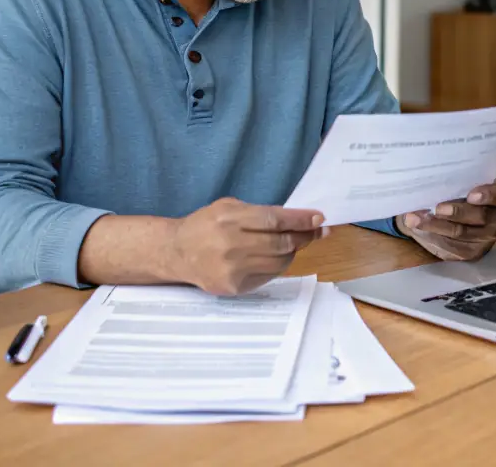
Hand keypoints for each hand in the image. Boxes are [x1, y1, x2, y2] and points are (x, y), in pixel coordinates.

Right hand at [164, 197, 325, 294]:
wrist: (177, 253)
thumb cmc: (205, 225)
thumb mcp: (227, 207)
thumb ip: (258, 212)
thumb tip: (295, 219)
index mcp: (229, 219)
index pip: (274, 220)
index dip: (300, 220)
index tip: (319, 218)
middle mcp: (231, 245)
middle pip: (281, 243)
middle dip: (305, 236)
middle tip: (318, 231)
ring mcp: (233, 269)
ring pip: (279, 262)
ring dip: (293, 251)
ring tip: (295, 243)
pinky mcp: (234, 287)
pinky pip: (268, 277)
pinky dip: (277, 266)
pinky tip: (275, 257)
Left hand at [396, 179, 495, 261]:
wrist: (442, 216)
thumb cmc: (453, 192)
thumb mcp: (457, 183)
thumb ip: (454, 181)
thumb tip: (433, 178)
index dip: (490, 195)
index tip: (471, 195)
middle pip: (481, 216)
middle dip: (457, 212)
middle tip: (437, 208)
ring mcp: (485, 239)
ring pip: (461, 232)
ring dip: (435, 225)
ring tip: (415, 218)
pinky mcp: (469, 253)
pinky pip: (450, 246)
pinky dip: (431, 236)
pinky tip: (418, 228)